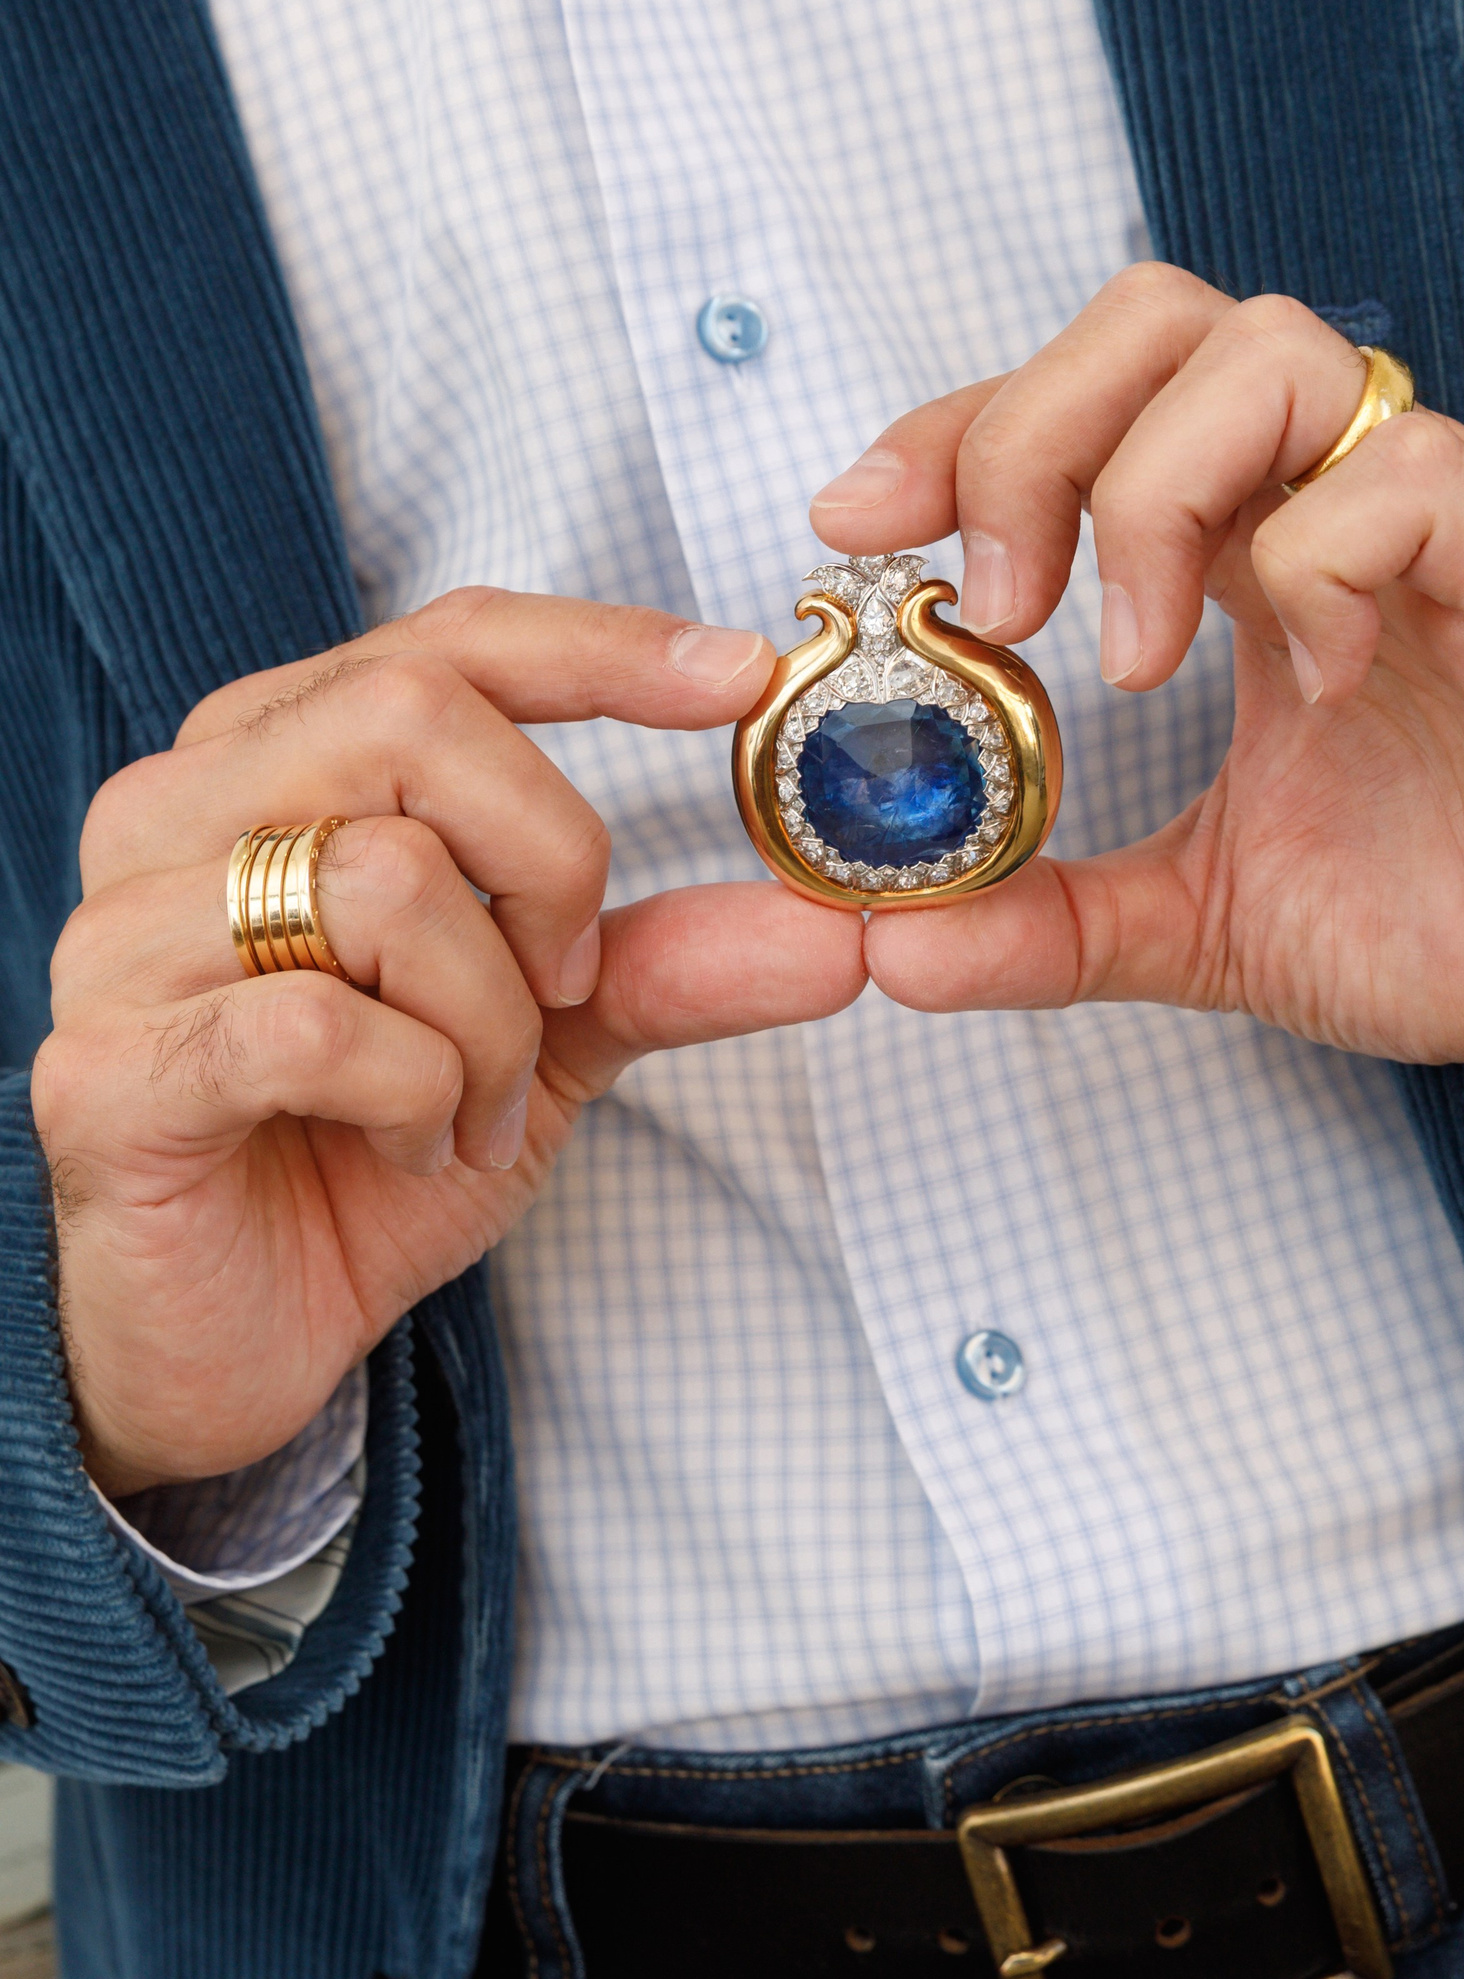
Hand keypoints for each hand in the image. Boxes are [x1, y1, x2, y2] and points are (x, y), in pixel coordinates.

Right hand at [34, 589, 865, 1496]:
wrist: (232, 1336)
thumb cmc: (364, 1150)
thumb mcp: (547, 1039)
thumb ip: (665, 962)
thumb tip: (838, 928)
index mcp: (271, 759)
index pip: (446, 642)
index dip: (602, 648)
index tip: (741, 677)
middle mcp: (176, 812)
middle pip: (414, 717)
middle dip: (551, 860)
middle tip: (566, 985)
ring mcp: (122, 935)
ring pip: (380, 877)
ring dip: (489, 1020)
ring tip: (471, 1105)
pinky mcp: (109, 1070)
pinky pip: (321, 1026)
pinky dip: (416, 1095)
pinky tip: (408, 1147)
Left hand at [811, 265, 1463, 1113]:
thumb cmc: (1454, 915)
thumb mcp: (1203, 922)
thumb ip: (1050, 919)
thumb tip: (890, 943)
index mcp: (1246, 556)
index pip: (1080, 407)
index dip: (955, 431)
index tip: (854, 524)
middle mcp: (1331, 507)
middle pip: (1161, 320)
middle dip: (1033, 429)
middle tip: (994, 599)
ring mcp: (1437, 529)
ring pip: (1281, 353)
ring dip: (1158, 483)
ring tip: (1133, 650)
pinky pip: (1411, 482)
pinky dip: (1319, 564)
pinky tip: (1317, 686)